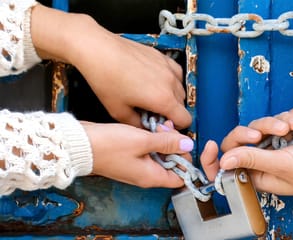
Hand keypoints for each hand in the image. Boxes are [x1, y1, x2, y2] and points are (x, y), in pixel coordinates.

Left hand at [30, 4, 190, 128]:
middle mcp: (170, 83)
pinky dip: (170, 81)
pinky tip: (154, 81)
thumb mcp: (118, 111)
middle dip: (171, 111)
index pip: (186, 120)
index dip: (175, 126)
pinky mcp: (163, 57)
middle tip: (152, 111)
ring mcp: (168, 68)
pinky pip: (176, 74)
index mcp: (163, 99)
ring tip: (151, 95)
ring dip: (171, 96)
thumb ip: (137, 125)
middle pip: (183, 105)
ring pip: (181, 90)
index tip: (163, 124)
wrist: (98, 48)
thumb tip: (145, 129)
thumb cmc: (105, 77)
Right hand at [81, 121, 193, 187]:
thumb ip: (168, 143)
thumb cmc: (109, 145)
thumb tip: (188, 144)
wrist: (79, 145)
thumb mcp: (143, 141)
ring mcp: (137, 167)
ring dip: (163, 140)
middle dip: (174, 146)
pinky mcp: (130, 158)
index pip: (180, 178)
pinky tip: (150, 127)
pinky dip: (152, 140)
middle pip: (172, 164)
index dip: (186, 162)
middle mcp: (146, 176)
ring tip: (159, 125)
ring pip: (160, 155)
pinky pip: (148, 151)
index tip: (183, 144)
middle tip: (168, 129)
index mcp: (152, 177)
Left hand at [201, 116, 292, 209]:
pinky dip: (285, 119)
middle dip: (248, 133)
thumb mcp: (282, 166)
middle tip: (259, 133)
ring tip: (290, 127)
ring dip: (272, 123)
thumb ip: (252, 159)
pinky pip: (276, 121)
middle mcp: (262, 163)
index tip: (212, 146)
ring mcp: (275, 148)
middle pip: (239, 141)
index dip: (213, 159)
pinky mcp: (289, 135)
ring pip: (258, 127)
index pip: (225, 169)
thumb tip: (224, 159)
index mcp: (256, 177)